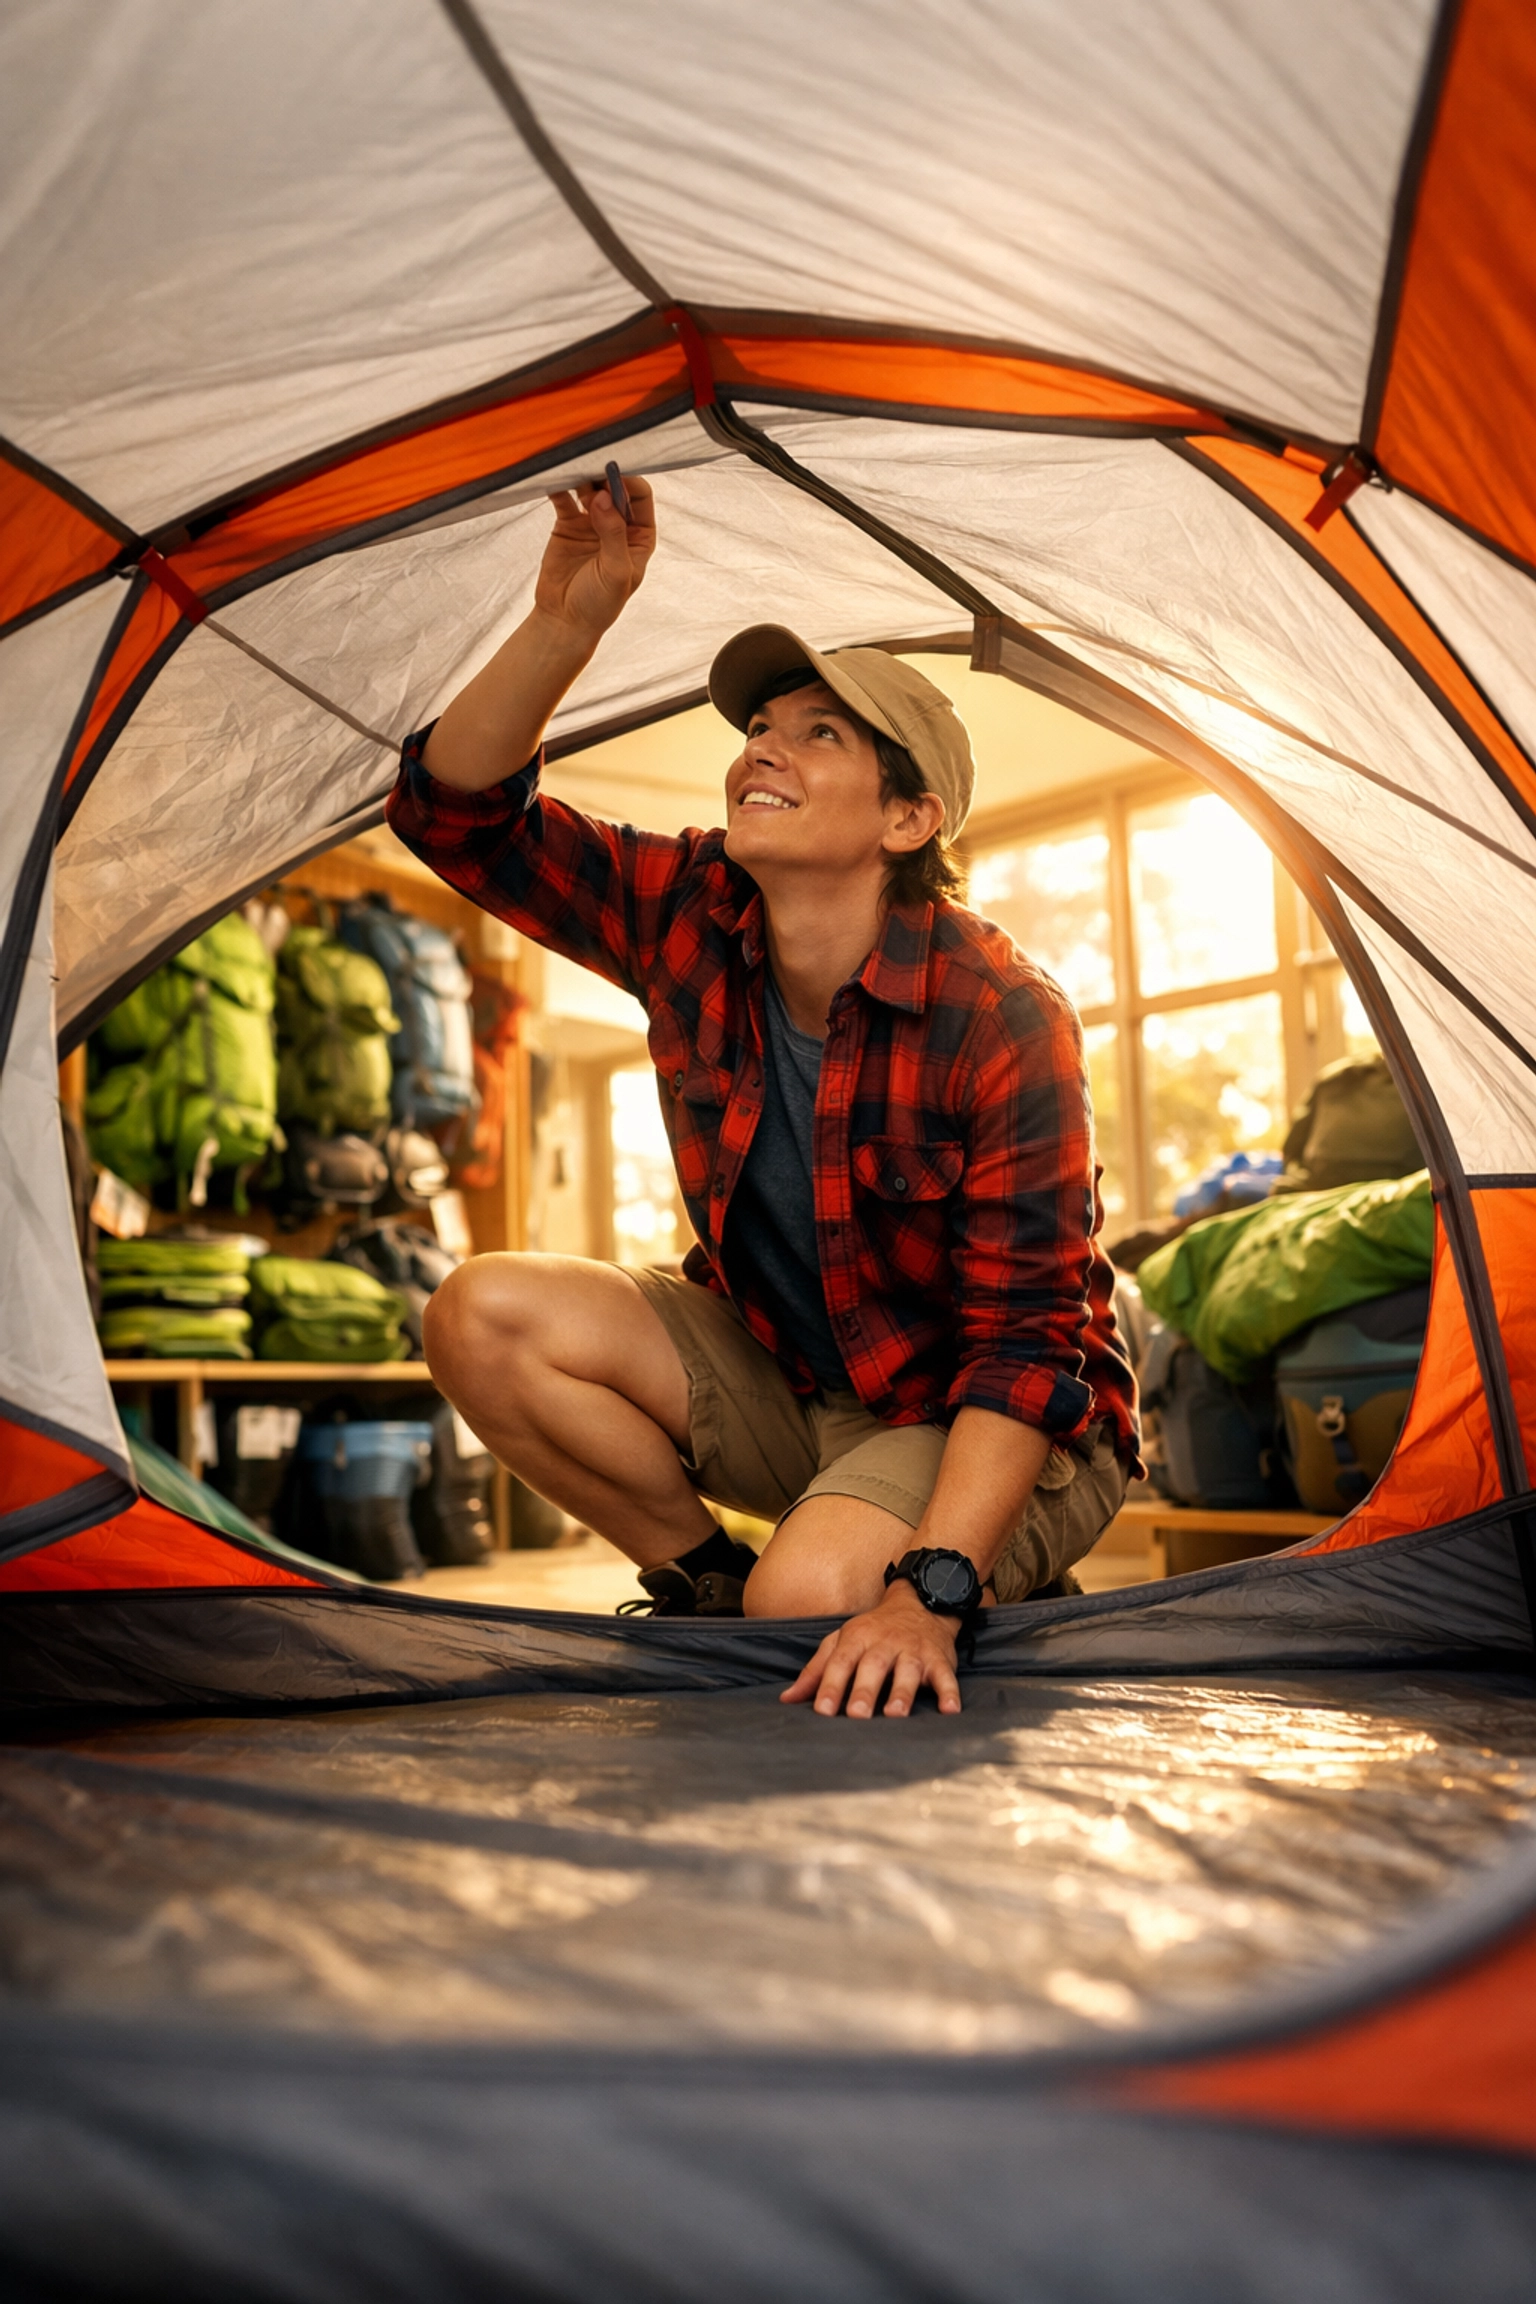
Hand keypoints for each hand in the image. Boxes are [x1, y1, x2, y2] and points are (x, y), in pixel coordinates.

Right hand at [533, 476, 655, 645]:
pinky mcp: (567, 524)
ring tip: (572, 471)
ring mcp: (592, 522)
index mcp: (640, 536)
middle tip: (590, 465)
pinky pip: (564, 498)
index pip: (640, 497)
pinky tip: (555, 480)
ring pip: (589, 488)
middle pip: (614, 487)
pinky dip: (560, 487)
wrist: (564, 621)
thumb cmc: (599, 605)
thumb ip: (613, 535)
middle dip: (604, 475)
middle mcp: (618, 525)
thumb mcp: (615, 572)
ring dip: (582, 477)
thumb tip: (605, 498)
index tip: (611, 477)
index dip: (628, 483)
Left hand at [781, 1579, 962, 1718]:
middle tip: (857, 1715)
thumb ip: (816, 1670)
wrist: (921, 1604)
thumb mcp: (842, 1641)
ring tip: (895, 1714)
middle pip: (873, 1666)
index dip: (831, 1685)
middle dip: (865, 1690)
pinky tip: (950, 1710)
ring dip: (902, 1693)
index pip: (840, 1662)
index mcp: (857, 1638)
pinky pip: (945, 1676)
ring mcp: (913, 1650)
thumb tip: (787, 1699)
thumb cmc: (874, 1631)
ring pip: (908, 1671)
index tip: (822, 1710)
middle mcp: (885, 1643)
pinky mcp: (939, 1660)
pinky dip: (949, 1692)